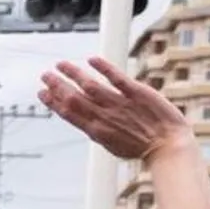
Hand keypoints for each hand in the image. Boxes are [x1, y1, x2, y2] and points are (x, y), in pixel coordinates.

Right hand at [40, 57, 196, 162]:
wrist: (167, 147)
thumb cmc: (143, 148)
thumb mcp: (113, 145)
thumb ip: (99, 129)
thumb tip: (86, 122)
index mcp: (96, 131)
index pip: (69, 113)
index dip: (53, 102)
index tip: (42, 93)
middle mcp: (104, 117)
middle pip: (74, 99)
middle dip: (57, 86)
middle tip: (44, 75)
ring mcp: (120, 104)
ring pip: (91, 87)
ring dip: (73, 74)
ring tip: (61, 64)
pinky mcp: (138, 93)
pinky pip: (117, 79)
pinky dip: (104, 69)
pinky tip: (92, 60)